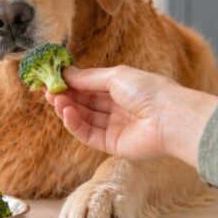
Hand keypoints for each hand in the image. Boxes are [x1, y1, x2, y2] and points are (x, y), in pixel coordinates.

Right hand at [45, 66, 217, 166]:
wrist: (170, 118)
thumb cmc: (148, 90)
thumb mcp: (115, 76)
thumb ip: (88, 78)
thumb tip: (65, 73)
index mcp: (120, 89)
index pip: (89, 86)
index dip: (70, 83)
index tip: (50, 79)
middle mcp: (116, 108)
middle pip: (84, 103)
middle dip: (65, 96)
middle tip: (46, 90)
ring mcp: (113, 127)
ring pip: (83, 118)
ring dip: (67, 108)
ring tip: (55, 99)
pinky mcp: (111, 144)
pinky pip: (87, 134)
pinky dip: (74, 124)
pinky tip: (66, 113)